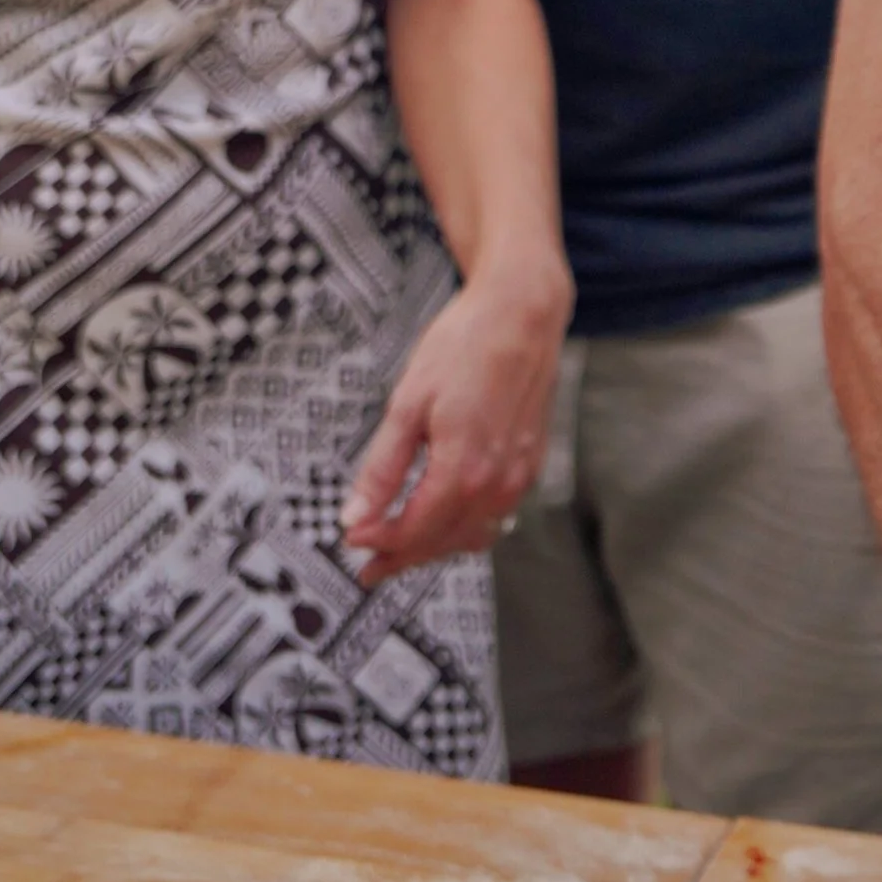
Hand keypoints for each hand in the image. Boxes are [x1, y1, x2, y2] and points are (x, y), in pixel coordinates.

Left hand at [341, 266, 567, 580]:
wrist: (522, 312)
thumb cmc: (464, 346)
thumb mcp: (408, 403)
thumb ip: (383, 468)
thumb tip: (354, 516)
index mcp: (462, 469)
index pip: (414, 530)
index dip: (379, 541)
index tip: (350, 540)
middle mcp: (497, 483)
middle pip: (442, 541)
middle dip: (402, 558)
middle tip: (368, 569)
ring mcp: (519, 476)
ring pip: (472, 535)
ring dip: (435, 547)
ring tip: (401, 551)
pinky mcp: (530, 464)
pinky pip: (496, 515)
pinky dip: (465, 528)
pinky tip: (445, 520)